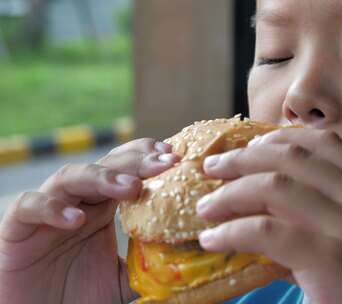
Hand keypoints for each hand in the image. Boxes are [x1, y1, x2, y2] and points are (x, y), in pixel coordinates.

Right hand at [0, 139, 179, 303]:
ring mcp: (48, 211)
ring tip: (131, 187)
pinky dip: (51, 208)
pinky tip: (76, 219)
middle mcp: (78, 202)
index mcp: (103, 208)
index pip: (126, 170)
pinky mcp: (17, 227)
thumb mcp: (123, 280)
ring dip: (102, 177)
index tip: (175, 157)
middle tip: (164, 165)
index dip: (147, 158)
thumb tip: (189, 263)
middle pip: (105, 167)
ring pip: (70, 177)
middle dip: (136, 162)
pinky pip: (29, 206)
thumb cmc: (78, 294)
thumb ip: (149, 268)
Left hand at [196, 129, 341, 303]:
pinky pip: (266, 232)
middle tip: (213, 167)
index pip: (323, 143)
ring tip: (205, 206)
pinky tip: (213, 239)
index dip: (278, 138)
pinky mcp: (330, 258)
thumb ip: (332, 211)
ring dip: (229, 193)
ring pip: (273, 187)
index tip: (249, 146)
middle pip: (290, 158)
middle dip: (243, 158)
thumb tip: (273, 203)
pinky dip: (231, 231)